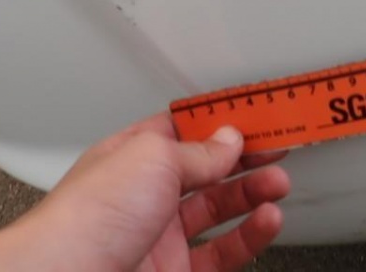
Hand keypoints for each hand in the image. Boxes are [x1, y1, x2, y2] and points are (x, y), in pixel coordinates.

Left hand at [11, 112, 289, 270]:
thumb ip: (198, 150)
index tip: (257, 114)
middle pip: (207, 167)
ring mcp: (160, 236)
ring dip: (253, 193)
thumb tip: (228, 139)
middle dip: (246, 155)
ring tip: (279, 182)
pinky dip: (250, 234)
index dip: (222, 120)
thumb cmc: (86, 220)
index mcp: (132, 156)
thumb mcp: (151, 159)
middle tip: (279, 145)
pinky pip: (223, 250)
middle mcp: (145, 194)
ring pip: (219, 208)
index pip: (186, 128)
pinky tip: (267, 220)